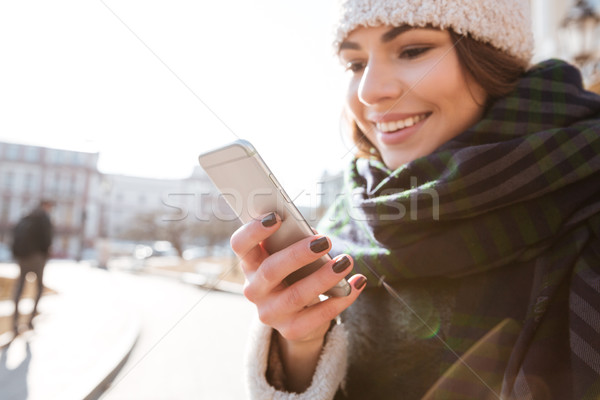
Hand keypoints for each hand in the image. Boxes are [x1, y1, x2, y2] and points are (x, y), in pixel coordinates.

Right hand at [231, 212, 365, 390]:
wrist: (298, 315)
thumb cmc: (294, 272)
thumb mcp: (289, 255)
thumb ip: (294, 241)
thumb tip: (312, 234)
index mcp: (250, 264)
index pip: (240, 245)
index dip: (254, 230)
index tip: (277, 216)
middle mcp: (254, 290)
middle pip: (271, 270)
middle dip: (299, 254)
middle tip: (325, 240)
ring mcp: (270, 313)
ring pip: (296, 295)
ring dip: (324, 277)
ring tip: (346, 261)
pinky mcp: (291, 330)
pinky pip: (317, 316)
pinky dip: (341, 299)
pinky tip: (357, 283)